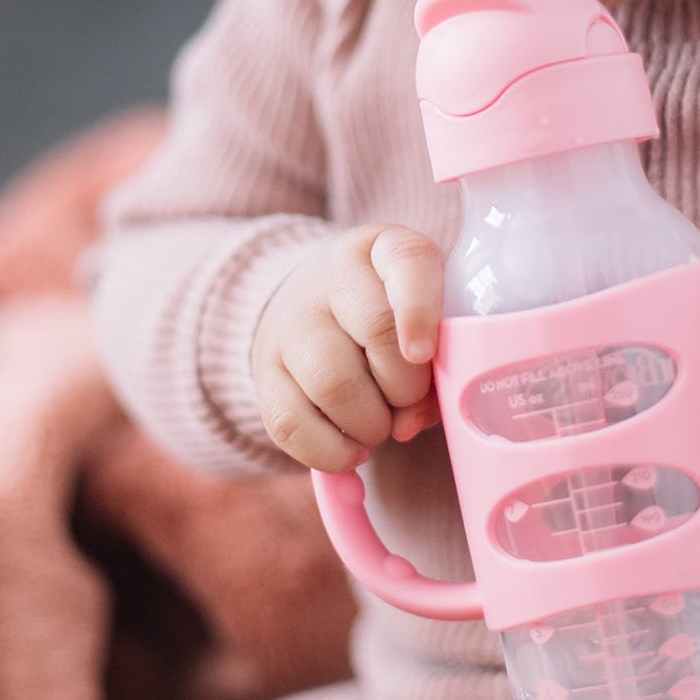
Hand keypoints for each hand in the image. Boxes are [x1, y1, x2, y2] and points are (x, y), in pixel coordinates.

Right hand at [251, 224, 445, 470]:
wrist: (310, 305)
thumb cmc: (387, 316)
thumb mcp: (422, 314)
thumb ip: (436, 361)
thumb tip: (410, 420)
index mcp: (385, 248)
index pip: (408, 262)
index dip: (420, 310)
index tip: (424, 354)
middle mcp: (334, 274)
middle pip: (376, 329)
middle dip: (407, 385)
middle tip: (410, 403)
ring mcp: (292, 320)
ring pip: (334, 383)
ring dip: (370, 423)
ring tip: (380, 425)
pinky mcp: (263, 370)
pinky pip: (291, 423)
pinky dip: (330, 451)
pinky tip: (350, 448)